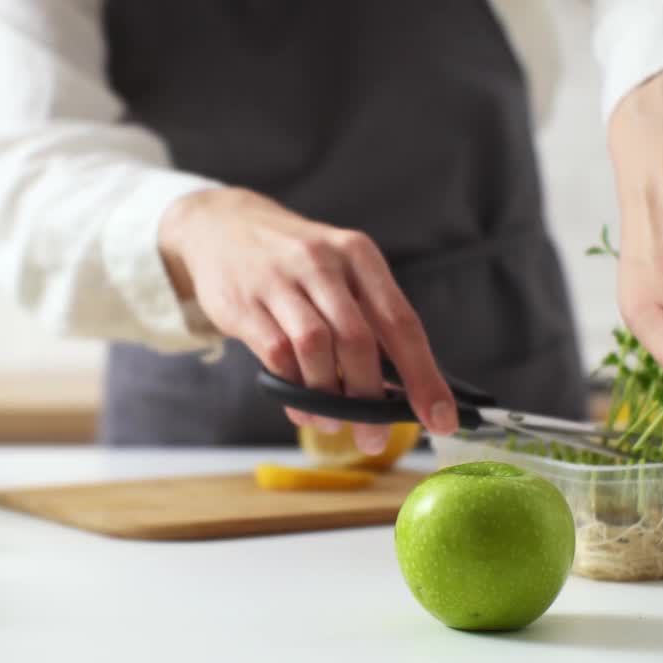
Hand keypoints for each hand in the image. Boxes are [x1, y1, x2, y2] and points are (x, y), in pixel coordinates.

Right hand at [158, 187, 458, 451]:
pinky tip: (302, 409)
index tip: (441, 418)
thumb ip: (368, 318)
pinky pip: (276, 355)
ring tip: (333, 423)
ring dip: (329, 396)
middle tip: (375, 437)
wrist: (221, 225)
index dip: (424, 376)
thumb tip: (406, 385)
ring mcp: (280, 280)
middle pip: (359, 340)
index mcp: (358, 255)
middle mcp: (322, 262)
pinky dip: (293, 391)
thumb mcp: (339, 269)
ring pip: (316, 348)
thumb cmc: (294, 260)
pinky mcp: (244, 302)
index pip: (401, 322)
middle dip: (371, 399)